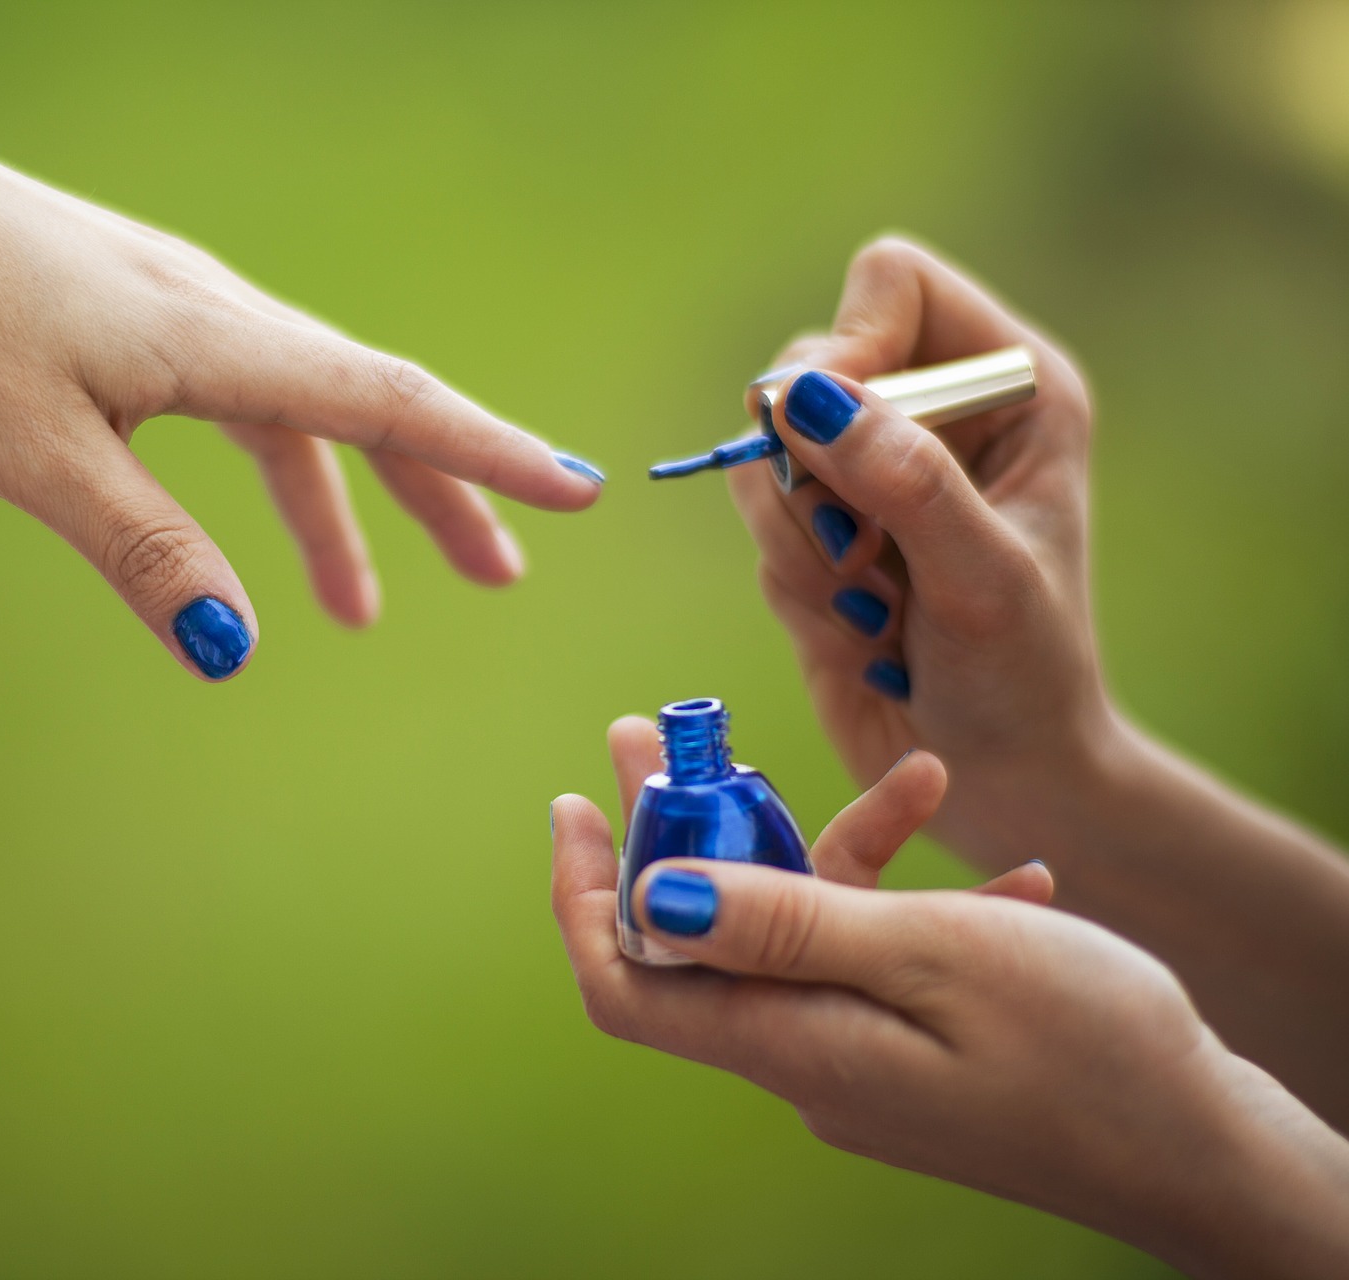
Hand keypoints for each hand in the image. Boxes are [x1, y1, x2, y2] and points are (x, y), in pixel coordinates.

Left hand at [0, 104, 603, 678]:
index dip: (488, 454)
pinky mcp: (127, 315)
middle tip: (505, 573)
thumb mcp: (31, 452)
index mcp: (210, 337)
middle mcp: (213, 310)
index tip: (579, 491)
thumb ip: (140, 548)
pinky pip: (233, 398)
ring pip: (297, 409)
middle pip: (362, 405)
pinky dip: (265, 467)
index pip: (384, 401)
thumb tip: (237, 652)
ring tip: (361, 609)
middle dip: (442, 492)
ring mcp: (171, 308)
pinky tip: (248, 523)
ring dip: (345, 503)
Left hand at [550, 733, 1348, 1277]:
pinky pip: (884, 961)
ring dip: (831, 846)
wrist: (1212, 1154)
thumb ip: (787, 923)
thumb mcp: (932, 957)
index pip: (630, 981)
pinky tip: (1001, 861)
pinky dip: (916, 900)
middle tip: (674, 732)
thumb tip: (651, 896)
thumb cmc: (1089, 1054)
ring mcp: (865, 1059)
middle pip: (709, 938)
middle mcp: (810, 1059)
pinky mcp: (920, 1053)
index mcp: (792, 1044)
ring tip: (913, 773)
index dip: (587, 892)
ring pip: (806, 934)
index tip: (578, 802)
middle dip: (692, 830)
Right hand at [726, 236, 1108, 864]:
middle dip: (813, 473)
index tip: (831, 430)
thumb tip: (804, 396)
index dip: (849, 344)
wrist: (999, 780)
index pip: (890, 284)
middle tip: (862, 554)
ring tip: (874, 609)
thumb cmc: (1024, 680)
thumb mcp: (981, 579)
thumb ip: (906, 482)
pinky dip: (793, 584)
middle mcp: (934, 411)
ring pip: (765, 452)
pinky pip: (757, 520)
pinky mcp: (819, 530)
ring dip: (802, 543)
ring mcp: (870, 471)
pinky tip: (859, 632)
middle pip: (804, 366)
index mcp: (1008, 384)